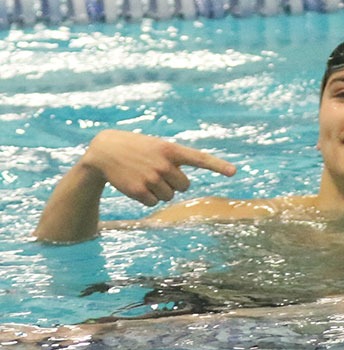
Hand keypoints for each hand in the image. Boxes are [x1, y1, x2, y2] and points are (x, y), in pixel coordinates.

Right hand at [82, 129, 236, 205]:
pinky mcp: (139, 191)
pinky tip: (136, 185)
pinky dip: (148, 198)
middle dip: (174, 183)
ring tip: (145, 176)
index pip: (200, 159)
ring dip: (160, 190)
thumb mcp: (158, 147)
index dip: (218, 166)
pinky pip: (155, 203)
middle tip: (157, 172)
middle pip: (185, 186)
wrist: (104, 151)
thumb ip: (176, 160)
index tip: (234, 172)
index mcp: (171, 150)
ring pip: (170, 196)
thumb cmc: (138, 148)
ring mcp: (152, 178)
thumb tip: (185, 184)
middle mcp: (164, 164)